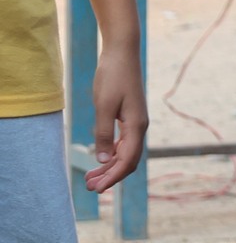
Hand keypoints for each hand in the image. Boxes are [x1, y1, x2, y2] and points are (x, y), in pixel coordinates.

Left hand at [85, 40, 145, 192]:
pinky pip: (123, 143)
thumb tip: (103, 159)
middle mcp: (139, 126)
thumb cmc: (113, 76)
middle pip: (128, 160)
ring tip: (90, 177)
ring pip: (125, 152)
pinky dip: (111, 154)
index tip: (96, 189)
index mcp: (136, 126)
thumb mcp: (104, 106)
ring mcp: (135, 122)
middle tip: (89, 187)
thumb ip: (104, 133)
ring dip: (109, 167)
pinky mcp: (129, 117)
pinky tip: (99, 159)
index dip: (112, 177)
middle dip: (110, 176)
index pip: (127, 160)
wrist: (122, 53)